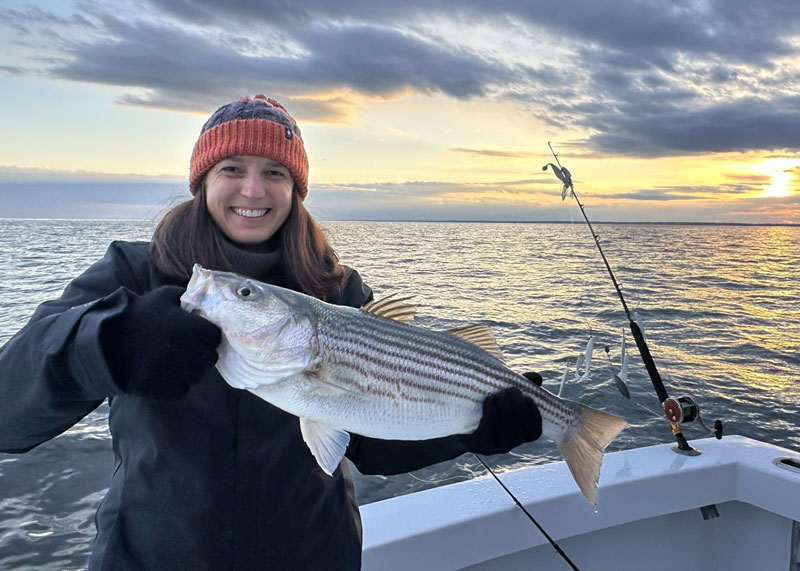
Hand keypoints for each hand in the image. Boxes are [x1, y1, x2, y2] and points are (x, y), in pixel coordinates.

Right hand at [101, 285, 220, 397]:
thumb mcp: (162, 297)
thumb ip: (187, 296)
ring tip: (177, 360)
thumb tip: (208, 300)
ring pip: (198, 375)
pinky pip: (183, 389)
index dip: (210, 335)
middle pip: (211, 358)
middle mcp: (181, 350)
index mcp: (183, 326)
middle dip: (204, 353)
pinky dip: (178, 383)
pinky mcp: (160, 388)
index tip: (201, 335)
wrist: (107, 342)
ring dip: (192, 369)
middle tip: (192, 349)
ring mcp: (171, 371)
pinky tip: (167, 372)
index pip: (215, 336)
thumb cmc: (138, 316)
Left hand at [458, 387, 541, 454]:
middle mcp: (509, 445)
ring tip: (499, 393)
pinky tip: (489, 400)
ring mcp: (494, 447)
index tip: (527, 398)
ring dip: (505, 406)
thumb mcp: (504, 396)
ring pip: (507, 429)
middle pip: (521, 427)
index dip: (534, 414)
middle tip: (511, 389)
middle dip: (518, 405)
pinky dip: (492, 411)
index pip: (535, 432)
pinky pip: (489, 429)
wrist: (455, 423)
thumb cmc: (484, 407)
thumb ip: (522, 387)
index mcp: (518, 436)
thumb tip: (537, 378)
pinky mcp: (479, 444)